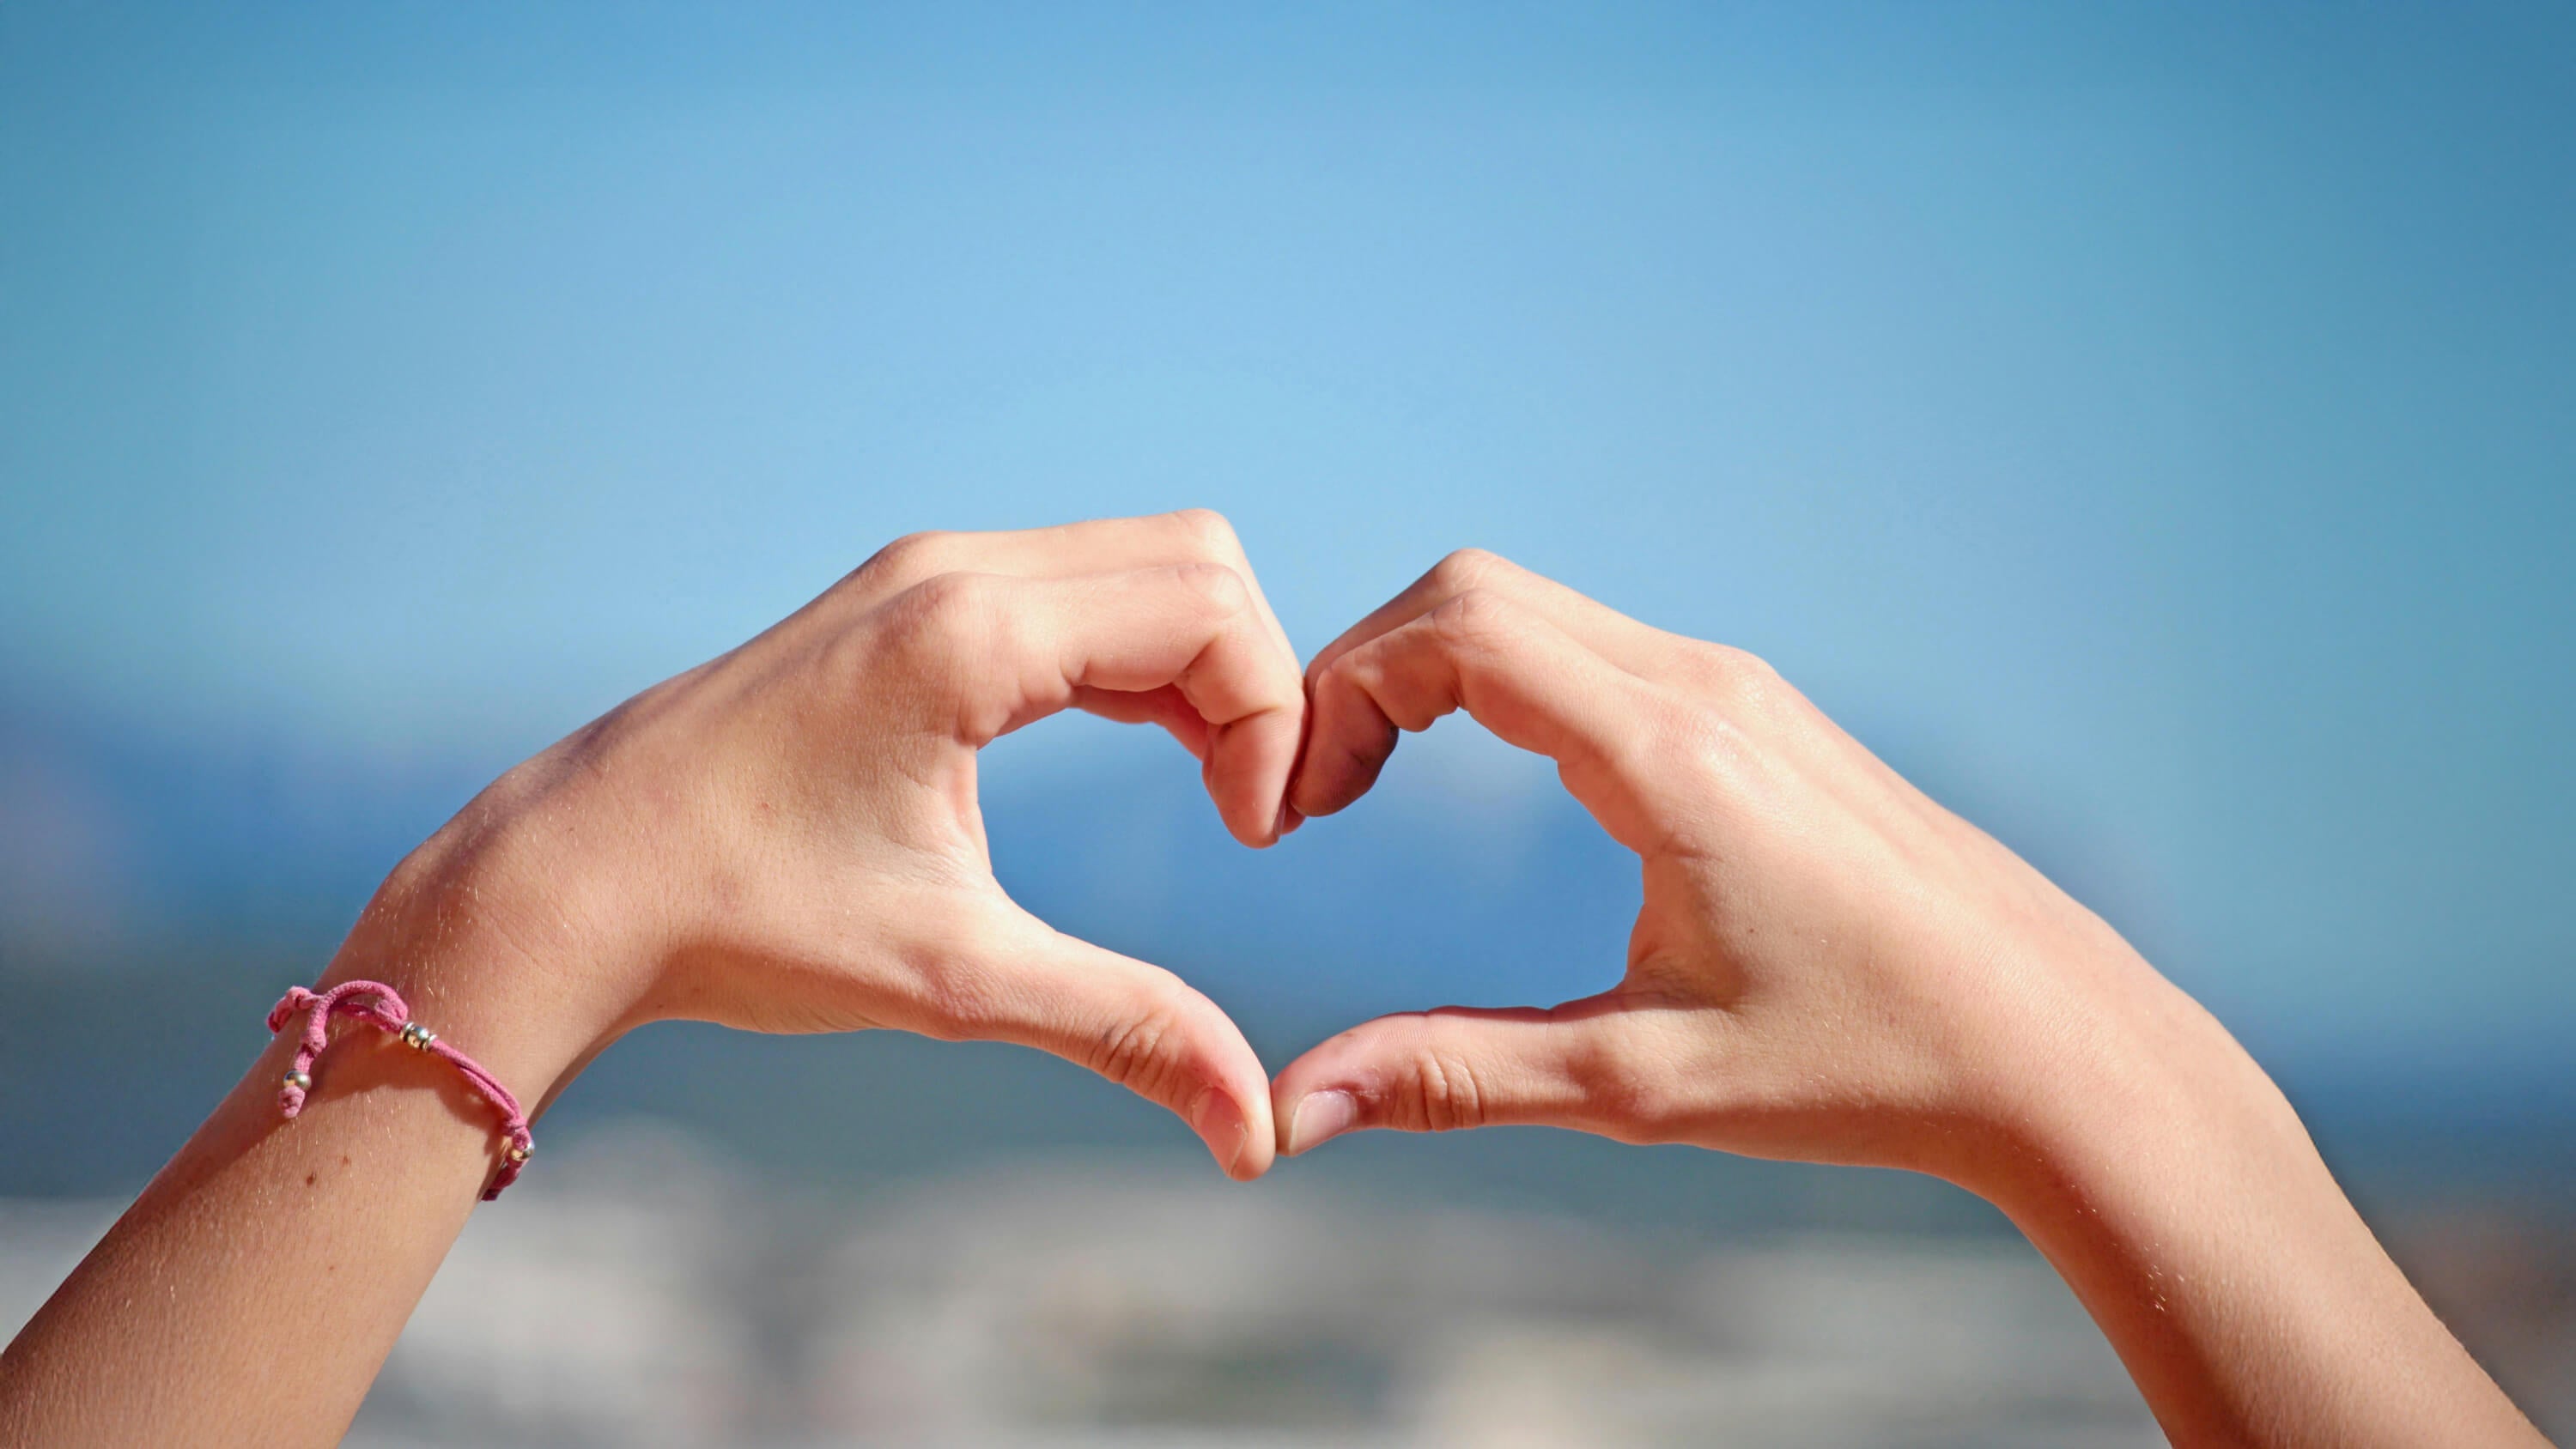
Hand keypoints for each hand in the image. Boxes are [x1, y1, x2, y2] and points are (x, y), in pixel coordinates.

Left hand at [362, 510, 1301, 1178]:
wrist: (568, 883)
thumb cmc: (741, 923)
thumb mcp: (954, 983)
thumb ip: (1124, 1029)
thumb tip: (1258, 1134)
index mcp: (970, 635)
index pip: (1210, 613)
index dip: (1272, 722)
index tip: (1251, 839)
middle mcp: (951, 572)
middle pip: (1194, 561)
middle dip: (1253, 681)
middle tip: (1244, 810)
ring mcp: (919, 576)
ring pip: (1135, 562)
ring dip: (1197, 667)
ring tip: (1208, 790)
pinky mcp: (899, 603)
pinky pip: (1069, 586)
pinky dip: (1133, 655)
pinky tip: (1139, 749)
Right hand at [1269, 550, 2548, 1448]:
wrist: (2054, 1047)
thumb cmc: (1868, 1067)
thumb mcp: (1643, 1084)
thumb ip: (1458, 1077)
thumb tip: (1296, 1111)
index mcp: (1670, 754)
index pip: (1458, 628)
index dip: (1340, 691)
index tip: (1299, 804)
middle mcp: (1706, 689)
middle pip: (1478, 590)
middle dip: (1362, 669)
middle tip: (1314, 793)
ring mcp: (1741, 691)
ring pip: (1538, 610)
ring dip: (1430, 673)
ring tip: (1369, 786)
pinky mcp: (1762, 718)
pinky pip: (1595, 647)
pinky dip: (1500, 682)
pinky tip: (1483, 777)